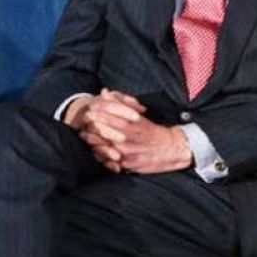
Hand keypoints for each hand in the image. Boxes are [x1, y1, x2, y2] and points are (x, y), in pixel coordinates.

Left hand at [68, 88, 190, 173]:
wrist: (171, 149)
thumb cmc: (153, 132)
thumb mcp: (139, 116)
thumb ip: (120, 103)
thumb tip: (105, 92)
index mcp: (131, 125)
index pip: (107, 117)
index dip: (96, 114)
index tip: (89, 111)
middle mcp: (127, 139)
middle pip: (101, 131)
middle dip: (91, 126)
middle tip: (84, 123)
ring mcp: (125, 153)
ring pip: (101, 146)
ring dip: (92, 141)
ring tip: (86, 135)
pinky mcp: (126, 164)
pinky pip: (107, 161)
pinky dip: (99, 155)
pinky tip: (95, 150)